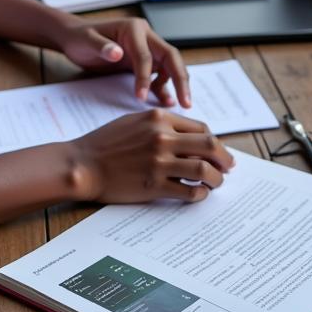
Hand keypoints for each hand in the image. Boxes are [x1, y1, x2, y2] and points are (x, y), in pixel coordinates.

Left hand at [58, 16, 189, 107]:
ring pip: (169, 66)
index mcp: (133, 28)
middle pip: (170, 56)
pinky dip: (164, 87)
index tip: (141, 97)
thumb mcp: (86, 41)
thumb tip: (117, 53)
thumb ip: (101, 46)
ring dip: (176, 84)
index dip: (145, 77)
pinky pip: (159, 74)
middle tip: (186, 102)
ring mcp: (147, 47)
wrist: (75, 37)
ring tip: (179, 105)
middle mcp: (145, 35)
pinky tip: (165, 101)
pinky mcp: (144, 60)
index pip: (145, 55)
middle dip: (180, 79)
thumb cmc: (80, 37)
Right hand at [71, 109, 233, 203]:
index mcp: (158, 118)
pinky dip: (200, 193)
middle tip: (228, 168)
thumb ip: (161, 124)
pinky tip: (198, 193)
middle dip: (224, 158)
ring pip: (204, 169)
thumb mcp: (134, 121)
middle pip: (209, 145)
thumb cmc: (106, 143)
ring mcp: (159, 162)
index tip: (218, 152)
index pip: (200, 128)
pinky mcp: (154, 185)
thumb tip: (189, 136)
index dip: (214, 142)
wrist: (84, 164)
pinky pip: (189, 191)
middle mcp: (161, 137)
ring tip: (216, 183)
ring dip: (217, 178)